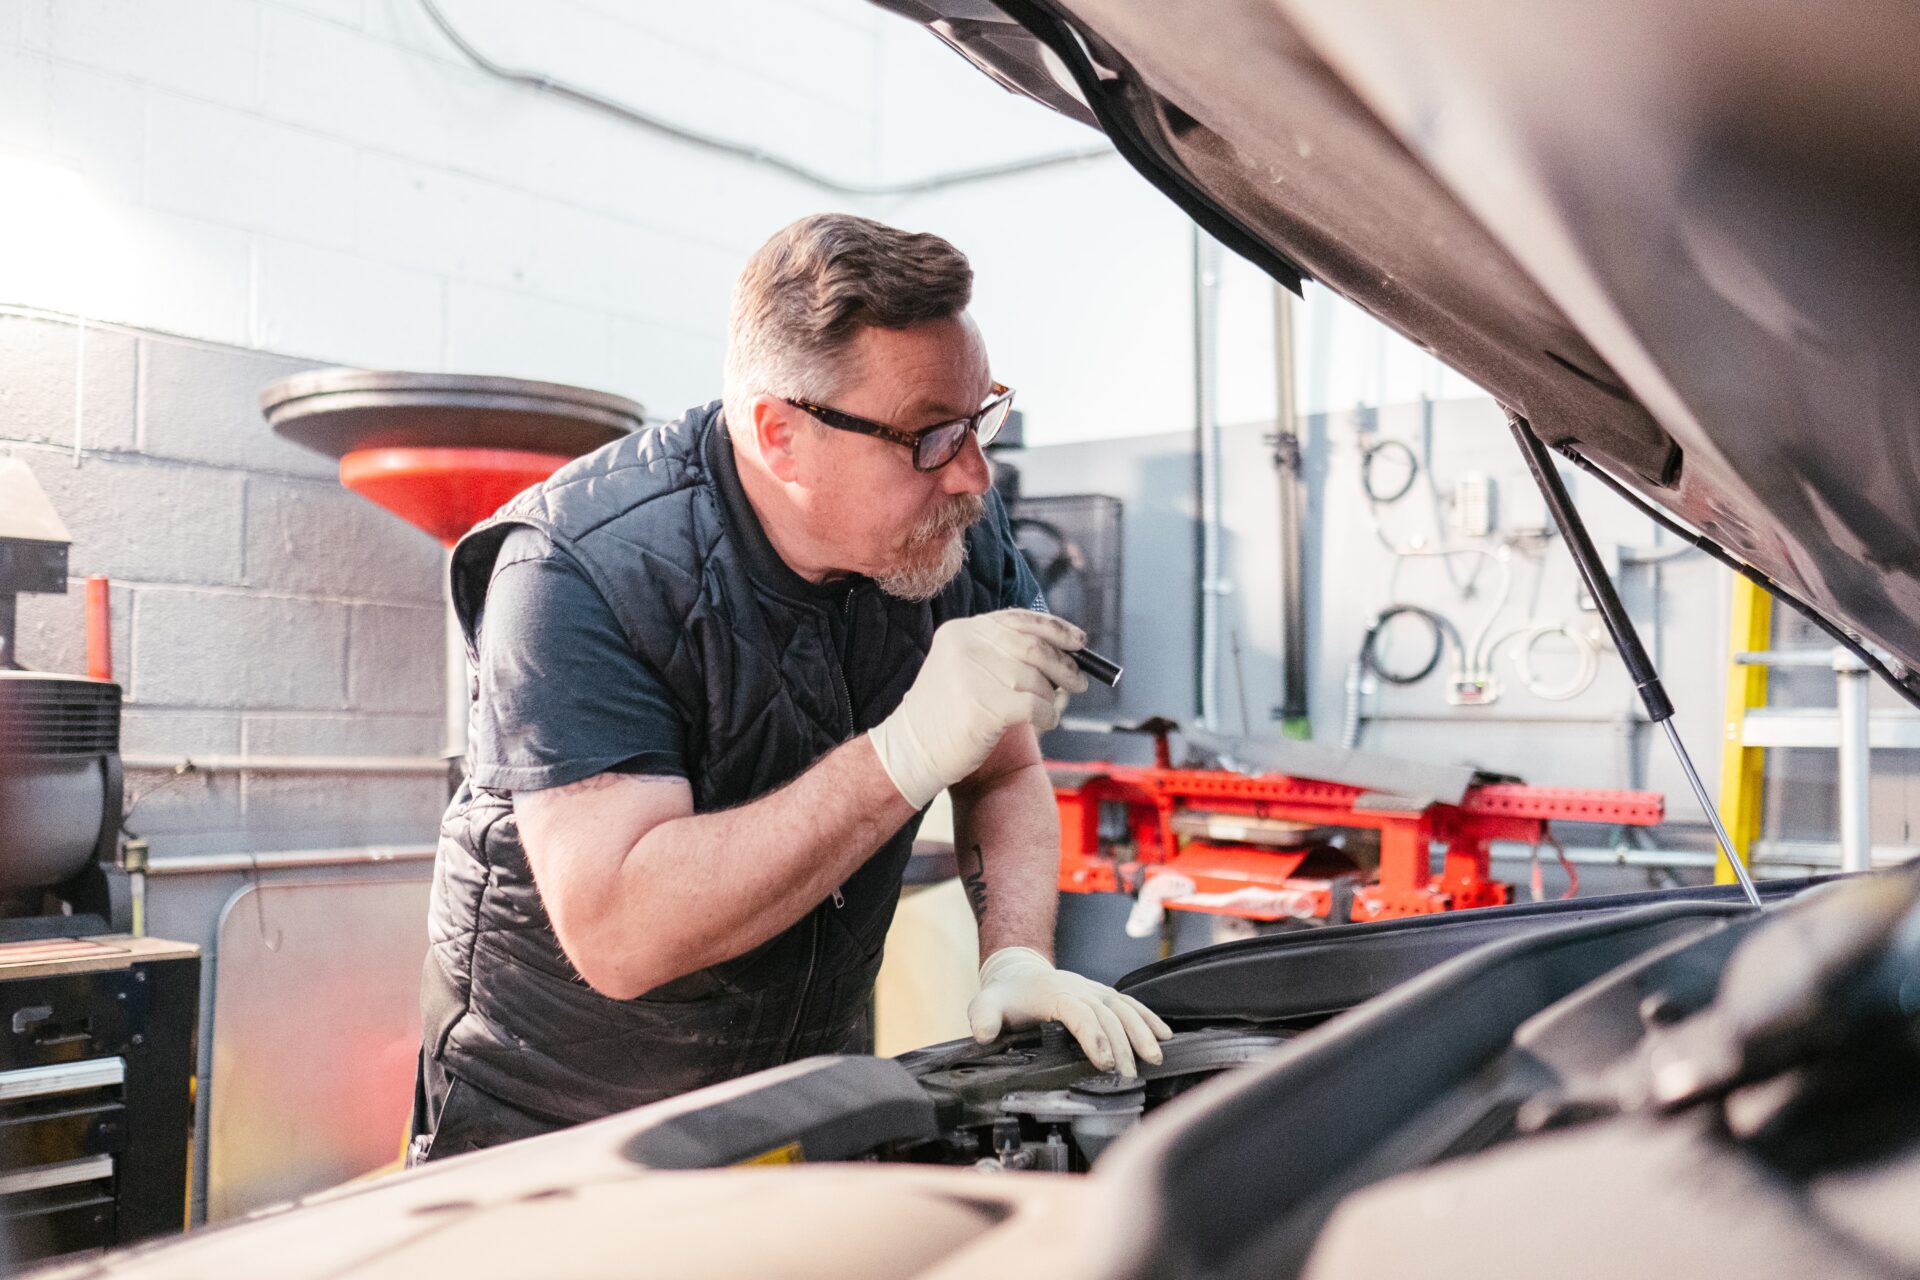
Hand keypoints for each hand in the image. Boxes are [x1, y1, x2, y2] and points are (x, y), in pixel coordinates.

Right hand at [868, 609, 1087, 809]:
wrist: (911, 750)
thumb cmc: (946, 714)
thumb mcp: (966, 669)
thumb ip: (1003, 655)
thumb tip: (1063, 653)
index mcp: (962, 631)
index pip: (1019, 620)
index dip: (1055, 629)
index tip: (1079, 641)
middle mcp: (966, 646)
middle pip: (1034, 647)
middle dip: (1065, 664)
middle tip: (1081, 681)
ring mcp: (972, 675)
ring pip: (1037, 680)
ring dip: (1052, 698)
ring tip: (1049, 709)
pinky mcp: (983, 707)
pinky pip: (1036, 707)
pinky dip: (1049, 716)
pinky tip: (1044, 722)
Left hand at [967, 946, 1173, 1076]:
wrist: (1018, 974)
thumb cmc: (1004, 997)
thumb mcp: (985, 1004)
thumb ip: (983, 1018)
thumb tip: (984, 1035)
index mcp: (1054, 993)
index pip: (1079, 1012)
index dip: (1093, 1036)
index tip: (1104, 1062)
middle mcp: (1079, 988)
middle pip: (1107, 1014)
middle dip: (1121, 1045)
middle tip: (1129, 1075)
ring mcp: (1094, 990)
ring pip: (1125, 1007)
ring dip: (1142, 1032)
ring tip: (1154, 1058)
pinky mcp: (1104, 995)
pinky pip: (1131, 1004)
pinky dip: (1149, 1018)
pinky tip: (1165, 1036)